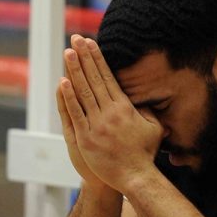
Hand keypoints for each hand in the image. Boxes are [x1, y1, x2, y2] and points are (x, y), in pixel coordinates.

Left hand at [59, 35, 163, 193]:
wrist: (136, 177)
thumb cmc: (145, 154)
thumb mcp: (154, 127)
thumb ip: (147, 110)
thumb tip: (144, 97)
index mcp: (125, 107)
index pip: (108, 77)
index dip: (98, 58)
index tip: (90, 43)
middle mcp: (111, 112)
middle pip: (94, 79)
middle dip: (84, 57)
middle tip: (75, 39)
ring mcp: (97, 125)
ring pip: (83, 92)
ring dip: (75, 71)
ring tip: (68, 52)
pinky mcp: (86, 138)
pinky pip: (75, 114)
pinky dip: (68, 98)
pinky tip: (63, 82)